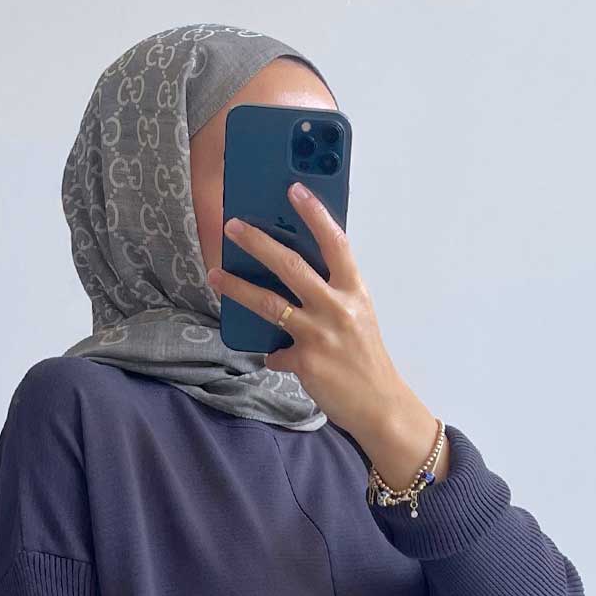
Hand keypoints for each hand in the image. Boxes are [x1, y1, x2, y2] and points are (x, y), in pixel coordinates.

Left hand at [206, 183, 409, 444]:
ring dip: (238, 287)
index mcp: (355, 291)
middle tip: (233, 227)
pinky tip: (274, 357)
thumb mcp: (358, 317)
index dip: (315, 214)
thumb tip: (295, 278)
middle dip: (258, 242)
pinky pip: (275, 353)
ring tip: (216, 275)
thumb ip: (333, 295)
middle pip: (291, 265)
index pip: (335, 243)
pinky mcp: (305, 362)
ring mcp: (320, 335)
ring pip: (269, 303)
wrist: (379, 406)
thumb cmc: (366, 359)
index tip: (294, 189)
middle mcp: (338, 308)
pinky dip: (272, 355)